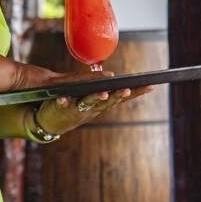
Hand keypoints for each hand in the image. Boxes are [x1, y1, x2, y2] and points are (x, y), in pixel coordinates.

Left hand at [35, 84, 153, 136]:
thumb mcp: (92, 101)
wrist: (50, 123)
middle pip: (108, 101)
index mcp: (101, 105)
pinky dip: (63, 102)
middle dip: (117, 96)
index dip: (136, 93)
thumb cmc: (74, 108)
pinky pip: (63, 104)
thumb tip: (115, 78)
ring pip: (88, 102)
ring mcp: (77, 109)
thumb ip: (104, 93)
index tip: (150, 86)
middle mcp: (92, 108)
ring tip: (103, 93)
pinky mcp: (61, 109)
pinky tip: (62, 99)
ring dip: (96, 98)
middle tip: (127, 90)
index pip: (122, 98)